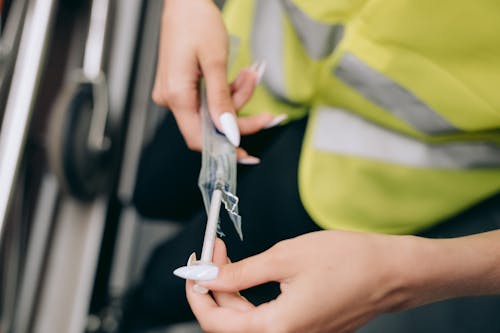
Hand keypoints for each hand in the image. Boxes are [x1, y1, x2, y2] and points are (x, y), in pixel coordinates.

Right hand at [153, 0, 281, 160]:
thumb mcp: (216, 62)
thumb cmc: (196, 22)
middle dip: (239, 115)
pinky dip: (226, 92)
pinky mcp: (181, 87)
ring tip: (248, 74)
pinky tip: (237, 75)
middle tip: (265, 109)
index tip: (248, 154)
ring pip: (213, 113)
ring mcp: (175, 93)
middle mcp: (171, 98)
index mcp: (176, 95)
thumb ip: (222, 101)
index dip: (225, 149)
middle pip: (210, 126)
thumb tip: (229, 132)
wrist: (185, 1)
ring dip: (236, 98)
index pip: (200, 139)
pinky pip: (208, 101)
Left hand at [186, 231, 420, 332]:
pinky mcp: (305, 327)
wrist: (392, 272)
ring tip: (227, 258)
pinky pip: (266, 317)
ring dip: (231, 290)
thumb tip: (208, 277)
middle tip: (213, 252)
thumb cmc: (348, 260)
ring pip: (247, 320)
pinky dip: (250, 296)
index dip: (197, 292)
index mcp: (278, 327)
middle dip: (214, 286)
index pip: (216, 321)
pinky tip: (248, 272)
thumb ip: (241, 272)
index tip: (194, 265)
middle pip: (230, 321)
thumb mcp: (286, 257)